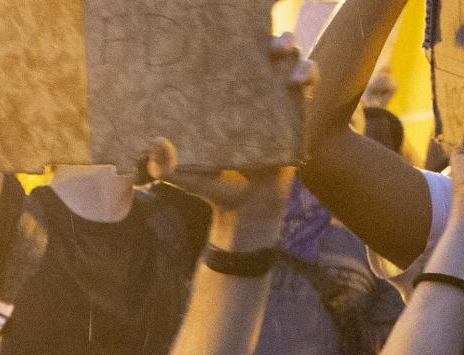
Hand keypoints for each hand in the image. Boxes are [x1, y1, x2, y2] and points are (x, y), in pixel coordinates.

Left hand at [144, 35, 312, 228]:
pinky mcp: (296, 113)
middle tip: (266, 45)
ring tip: (284, 56)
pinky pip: (308, 84)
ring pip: (291, 60)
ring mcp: (276, 102)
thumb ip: (164, 164)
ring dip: (292, 51)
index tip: (231, 37)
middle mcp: (250, 95)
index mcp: (223, 100)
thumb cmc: (212, 187)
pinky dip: (308, 73)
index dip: (234, 43)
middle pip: (265, 53)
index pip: (231, 62)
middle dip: (269, 39)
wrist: (246, 208)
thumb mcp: (183, 176)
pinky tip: (298, 82)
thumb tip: (155, 142)